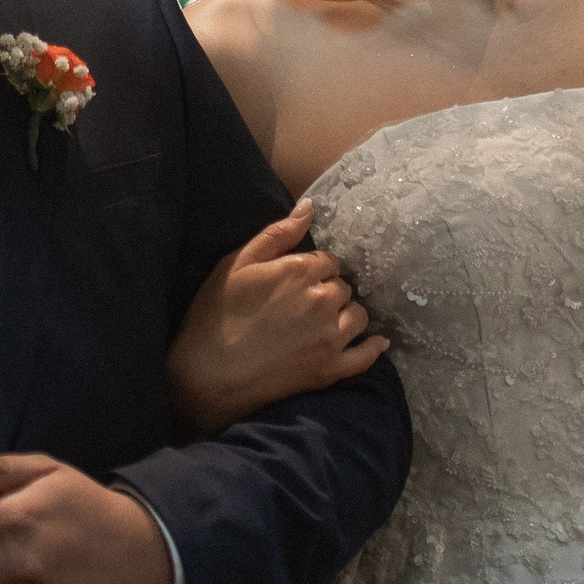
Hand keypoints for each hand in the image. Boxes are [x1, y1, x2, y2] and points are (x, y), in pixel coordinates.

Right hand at [167, 202, 387, 437]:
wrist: (206, 376)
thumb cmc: (216, 316)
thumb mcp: (236, 264)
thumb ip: (277, 234)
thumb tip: (309, 208)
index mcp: (299, 270)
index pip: (328, 261)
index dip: (314, 269)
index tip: (298, 282)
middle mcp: (322, 300)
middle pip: (343, 288)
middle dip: (329, 291)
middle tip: (305, 305)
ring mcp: (330, 337)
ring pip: (358, 316)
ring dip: (347, 315)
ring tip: (328, 322)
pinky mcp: (330, 369)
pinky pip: (366, 356)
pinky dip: (374, 347)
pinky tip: (377, 342)